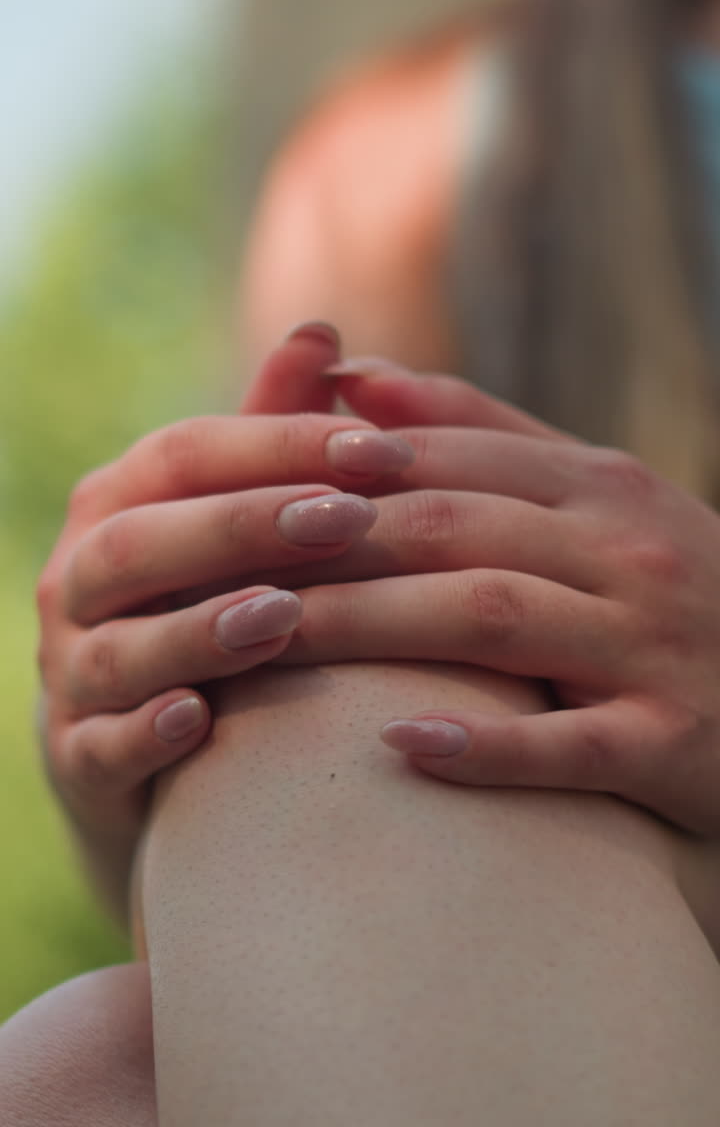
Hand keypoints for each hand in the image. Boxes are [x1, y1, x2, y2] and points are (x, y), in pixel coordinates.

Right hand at [35, 326, 414, 860]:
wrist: (156, 747)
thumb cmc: (208, 601)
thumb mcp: (237, 518)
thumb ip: (272, 433)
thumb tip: (321, 329)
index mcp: (117, 505)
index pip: (185, 455)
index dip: (279, 445)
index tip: (384, 450)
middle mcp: (78, 580)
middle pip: (141, 541)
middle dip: (244, 526)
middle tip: (350, 518)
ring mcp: (71, 674)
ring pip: (118, 647)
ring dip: (198, 630)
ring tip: (284, 616)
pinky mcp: (77, 762)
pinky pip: (99, 749)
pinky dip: (143, 734)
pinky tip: (198, 720)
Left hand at [262, 356, 719, 838]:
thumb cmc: (671, 584)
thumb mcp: (595, 492)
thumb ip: (481, 432)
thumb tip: (354, 379)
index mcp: (599, 483)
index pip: (447, 459)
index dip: (334, 468)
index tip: (233, 484)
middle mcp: (626, 548)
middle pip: (453, 529)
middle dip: (328, 542)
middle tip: (219, 561)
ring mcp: (655, 644)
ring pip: (493, 620)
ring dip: (374, 625)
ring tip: (267, 639)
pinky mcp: (679, 742)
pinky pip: (575, 745)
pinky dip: (490, 747)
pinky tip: (402, 747)